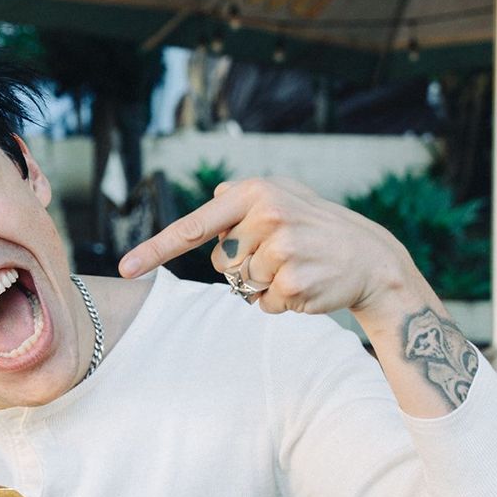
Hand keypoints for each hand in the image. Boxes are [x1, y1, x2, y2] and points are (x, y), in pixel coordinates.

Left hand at [117, 177, 425, 317]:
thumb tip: (211, 195)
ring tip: (296, 268)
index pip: (194, 226)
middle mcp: (266, 215)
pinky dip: (279, 302)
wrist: (370, 258)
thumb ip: (243, 197)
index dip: (156, 250)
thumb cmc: (318, 228)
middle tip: (283, 254)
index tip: (125, 268)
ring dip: (263, 286)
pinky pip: (262, 304)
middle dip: (244, 266)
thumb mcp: (285, 196)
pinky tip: (305, 284)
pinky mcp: (292, 281)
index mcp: (255, 192)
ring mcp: (280, 249)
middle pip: (221, 263)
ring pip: (241, 286)